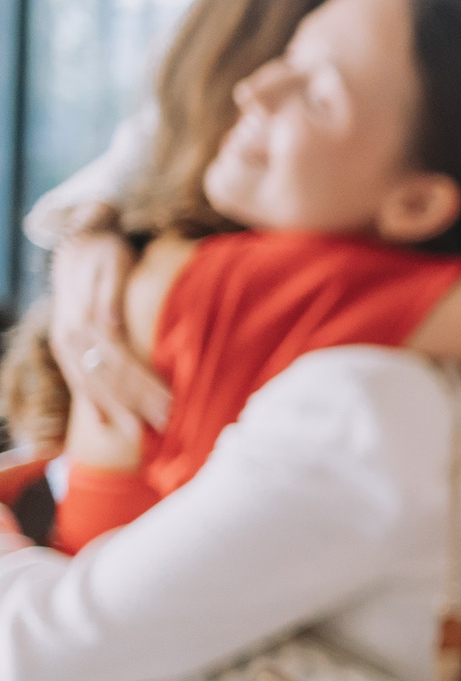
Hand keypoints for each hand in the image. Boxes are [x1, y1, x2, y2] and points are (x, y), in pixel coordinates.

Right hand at [46, 232, 166, 438]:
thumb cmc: (105, 252)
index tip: (174, 405)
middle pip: (111, 380)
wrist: (76, 244)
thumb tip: (112, 327)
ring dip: (121, 412)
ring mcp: (66, 346)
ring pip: (96, 385)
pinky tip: (105, 425)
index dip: (147, 387)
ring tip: (143, 436)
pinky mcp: (66, 349)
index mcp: (86, 320)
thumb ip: (110, 295)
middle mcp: (72, 338)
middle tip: (169, 428)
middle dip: (140, 406)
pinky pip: (78, 382)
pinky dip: (92, 405)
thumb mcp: (112, 263)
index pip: (123, 363)